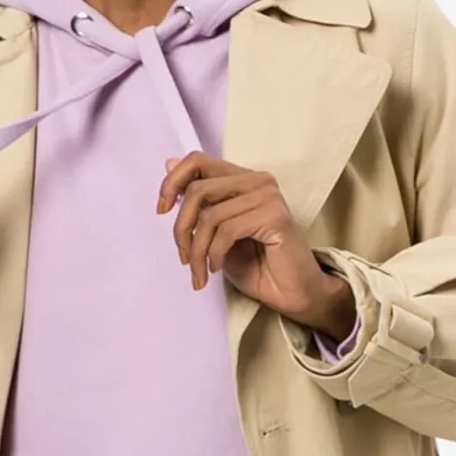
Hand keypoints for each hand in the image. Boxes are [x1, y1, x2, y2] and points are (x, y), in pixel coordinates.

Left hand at [156, 153, 356, 338]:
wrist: (294, 295)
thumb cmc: (259, 267)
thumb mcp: (217, 234)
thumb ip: (199, 203)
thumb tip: (168, 164)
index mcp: (243, 179)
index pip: (198, 161)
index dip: (172, 182)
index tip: (161, 210)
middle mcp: (257, 181)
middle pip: (198, 189)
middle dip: (181, 228)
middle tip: (183, 256)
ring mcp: (268, 196)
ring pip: (210, 216)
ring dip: (197, 251)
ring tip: (199, 272)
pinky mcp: (274, 216)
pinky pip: (227, 231)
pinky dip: (214, 254)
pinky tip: (216, 269)